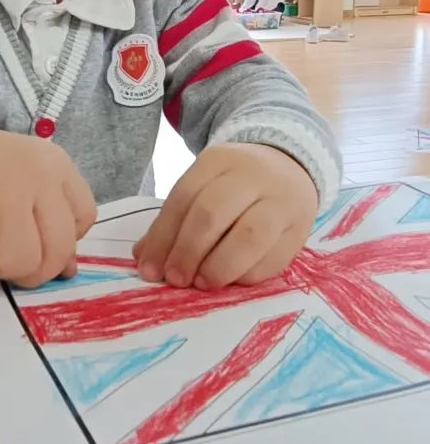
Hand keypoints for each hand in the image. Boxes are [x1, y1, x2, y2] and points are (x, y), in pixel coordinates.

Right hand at [0, 118, 96, 285]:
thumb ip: (50, 216)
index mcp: (53, 164)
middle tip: (13, 260)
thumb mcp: (24, 175)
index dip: (65, 239)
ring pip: (21, 264)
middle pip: (57, 250)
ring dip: (1, 268)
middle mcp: (33, 178)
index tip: (40, 236)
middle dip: (37, 268)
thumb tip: (68, 271)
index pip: (84, 218)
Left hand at [132, 143, 316, 289]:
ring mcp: (280, 202)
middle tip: (175, 279)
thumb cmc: (234, 185)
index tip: (150, 268)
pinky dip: (246, 276)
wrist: (290, 168)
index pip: (184, 197)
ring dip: (218, 267)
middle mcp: (252, 176)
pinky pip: (272, 259)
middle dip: (187, 252)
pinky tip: (230, 282)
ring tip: (202, 283)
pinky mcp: (299, 231)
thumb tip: (144, 258)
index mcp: (218, 160)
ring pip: (248, 237)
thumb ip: (174, 219)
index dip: (163, 236)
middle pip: (212, 214)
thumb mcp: (203, 186)